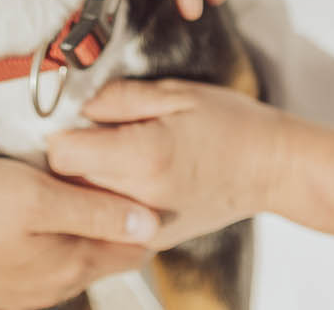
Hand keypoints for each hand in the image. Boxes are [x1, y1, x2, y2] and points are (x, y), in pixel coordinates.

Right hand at [0, 156, 156, 308]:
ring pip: (74, 261)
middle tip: (111, 185)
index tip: (139, 184)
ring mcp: (27, 292)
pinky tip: (38, 221)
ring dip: (82, 233)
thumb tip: (150, 225)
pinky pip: (44, 266)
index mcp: (71, 266)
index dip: (142, 216)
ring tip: (75, 196)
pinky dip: (53, 243)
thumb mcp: (38, 196)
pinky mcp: (2, 287)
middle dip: (115, 226)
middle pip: (105, 257)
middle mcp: (55, 288)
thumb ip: (96, 213)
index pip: (132, 250)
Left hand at [45, 78, 288, 248]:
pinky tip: (128, 178)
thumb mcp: (175, 93)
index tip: (75, 120)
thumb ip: (120, 98)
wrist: (272, 168)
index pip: (63, 154)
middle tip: (93, 133)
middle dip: (72, 156)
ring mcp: (146, 226)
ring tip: (110, 156)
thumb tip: (82, 108)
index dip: (62, 132)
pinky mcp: (153, 239)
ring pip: (84, 205)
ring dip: (86, 181)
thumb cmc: (232, 125)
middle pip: (68, 182)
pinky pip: (108, 221)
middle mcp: (140, 198)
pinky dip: (106, 200)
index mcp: (144, 156)